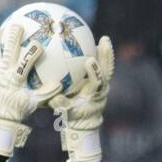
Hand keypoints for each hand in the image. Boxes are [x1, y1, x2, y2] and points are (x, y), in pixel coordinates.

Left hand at [0, 24, 63, 157]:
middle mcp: (3, 72)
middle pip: (9, 48)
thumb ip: (46, 93)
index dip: (33, 50)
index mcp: (16, 79)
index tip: (38, 44)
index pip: (26, 61)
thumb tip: (60, 85)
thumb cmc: (17, 111)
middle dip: (14, 35)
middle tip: (18, 26)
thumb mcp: (33, 104)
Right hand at [50, 36, 114, 161]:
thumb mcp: (66, 113)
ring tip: (103, 39)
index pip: (97, 82)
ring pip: (107, 67)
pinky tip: (92, 43)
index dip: (95, 71)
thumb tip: (54, 97)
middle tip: (103, 41)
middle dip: (106, 57)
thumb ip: (61, 105)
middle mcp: (102, 89)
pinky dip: (98, 55)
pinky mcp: (101, 81)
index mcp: (95, 95)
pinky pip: (102, 67)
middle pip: (107, 71)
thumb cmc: (74, 117)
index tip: (89, 60)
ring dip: (106, 53)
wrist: (84, 122)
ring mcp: (103, 84)